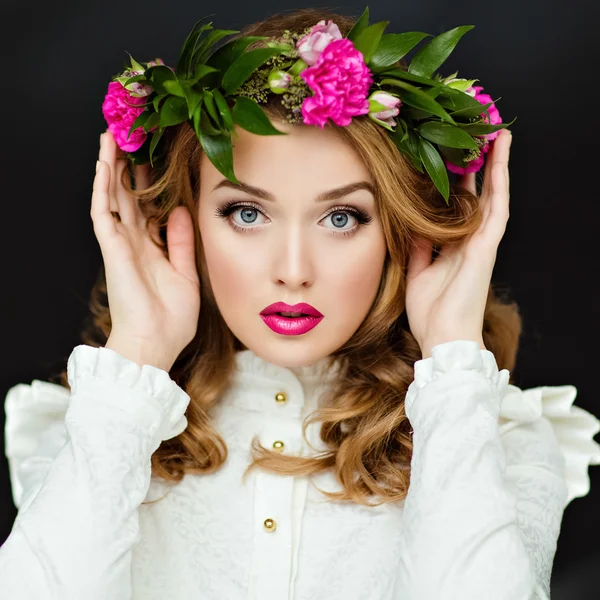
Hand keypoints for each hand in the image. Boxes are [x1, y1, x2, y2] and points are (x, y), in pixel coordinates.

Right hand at [92, 130, 199, 370]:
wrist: (157, 345)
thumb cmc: (172, 319)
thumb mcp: (187, 274)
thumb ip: (181, 242)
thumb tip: (178, 210)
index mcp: (151, 249)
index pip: (146, 207)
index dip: (147, 183)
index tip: (152, 157)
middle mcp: (133, 243)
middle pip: (126, 196)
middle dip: (125, 166)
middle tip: (127, 136)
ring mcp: (120, 245)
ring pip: (111, 197)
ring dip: (109, 167)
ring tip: (109, 137)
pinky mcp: (113, 249)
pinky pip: (103, 213)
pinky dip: (101, 188)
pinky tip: (102, 164)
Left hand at [405, 129, 512, 358]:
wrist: (442, 337)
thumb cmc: (431, 312)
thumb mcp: (416, 272)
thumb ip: (417, 248)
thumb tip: (412, 226)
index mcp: (454, 247)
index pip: (457, 208)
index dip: (456, 183)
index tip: (449, 159)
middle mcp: (471, 240)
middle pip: (478, 195)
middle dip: (478, 167)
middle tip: (475, 137)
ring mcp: (482, 242)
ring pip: (493, 195)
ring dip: (496, 165)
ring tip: (496, 135)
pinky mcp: (488, 246)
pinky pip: (497, 207)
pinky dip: (499, 181)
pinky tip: (500, 156)